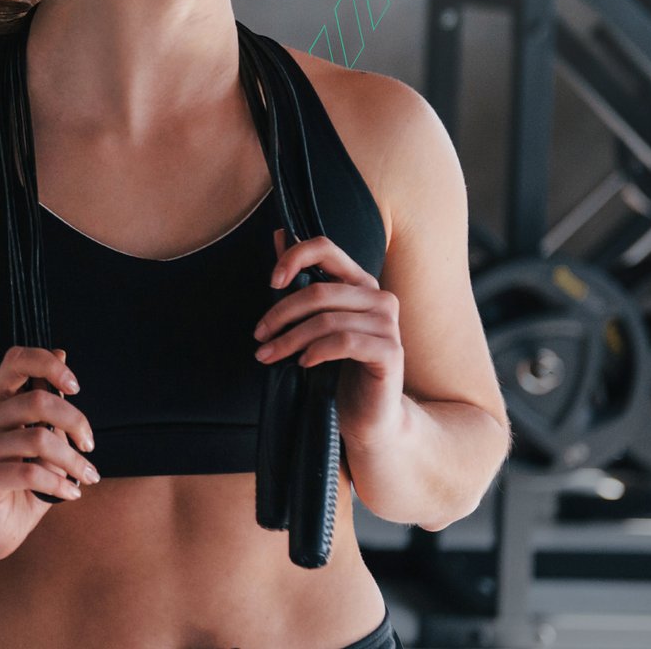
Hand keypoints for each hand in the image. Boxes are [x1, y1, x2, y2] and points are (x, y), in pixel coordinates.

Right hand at [0, 347, 99, 565]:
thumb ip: (49, 404)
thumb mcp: (41, 440)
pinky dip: (60, 483)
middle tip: (89, 446)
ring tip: (87, 477)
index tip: (75, 387)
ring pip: (40, 438)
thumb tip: (61, 352)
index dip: (47, 364)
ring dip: (74, 461)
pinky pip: (31, 472)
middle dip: (75, 421)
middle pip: (37, 399)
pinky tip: (70, 493)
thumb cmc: (22, 484)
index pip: (15, 360)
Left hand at [257, 229, 408, 449]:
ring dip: (289, 339)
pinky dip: (316, 351)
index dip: (294, 257)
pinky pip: (344, 342)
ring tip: (268, 355)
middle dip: (280, 313)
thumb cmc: (337, 368)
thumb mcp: (312, 322)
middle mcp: (379, 298)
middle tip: (259, 336)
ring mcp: (388, 324)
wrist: (366, 416)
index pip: (326, 247)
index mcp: (359, 283)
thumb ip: (299, 281)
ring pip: (326, 319)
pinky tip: (303, 363)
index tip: (271, 282)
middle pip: (318, 291)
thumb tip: (278, 234)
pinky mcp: (391, 352)